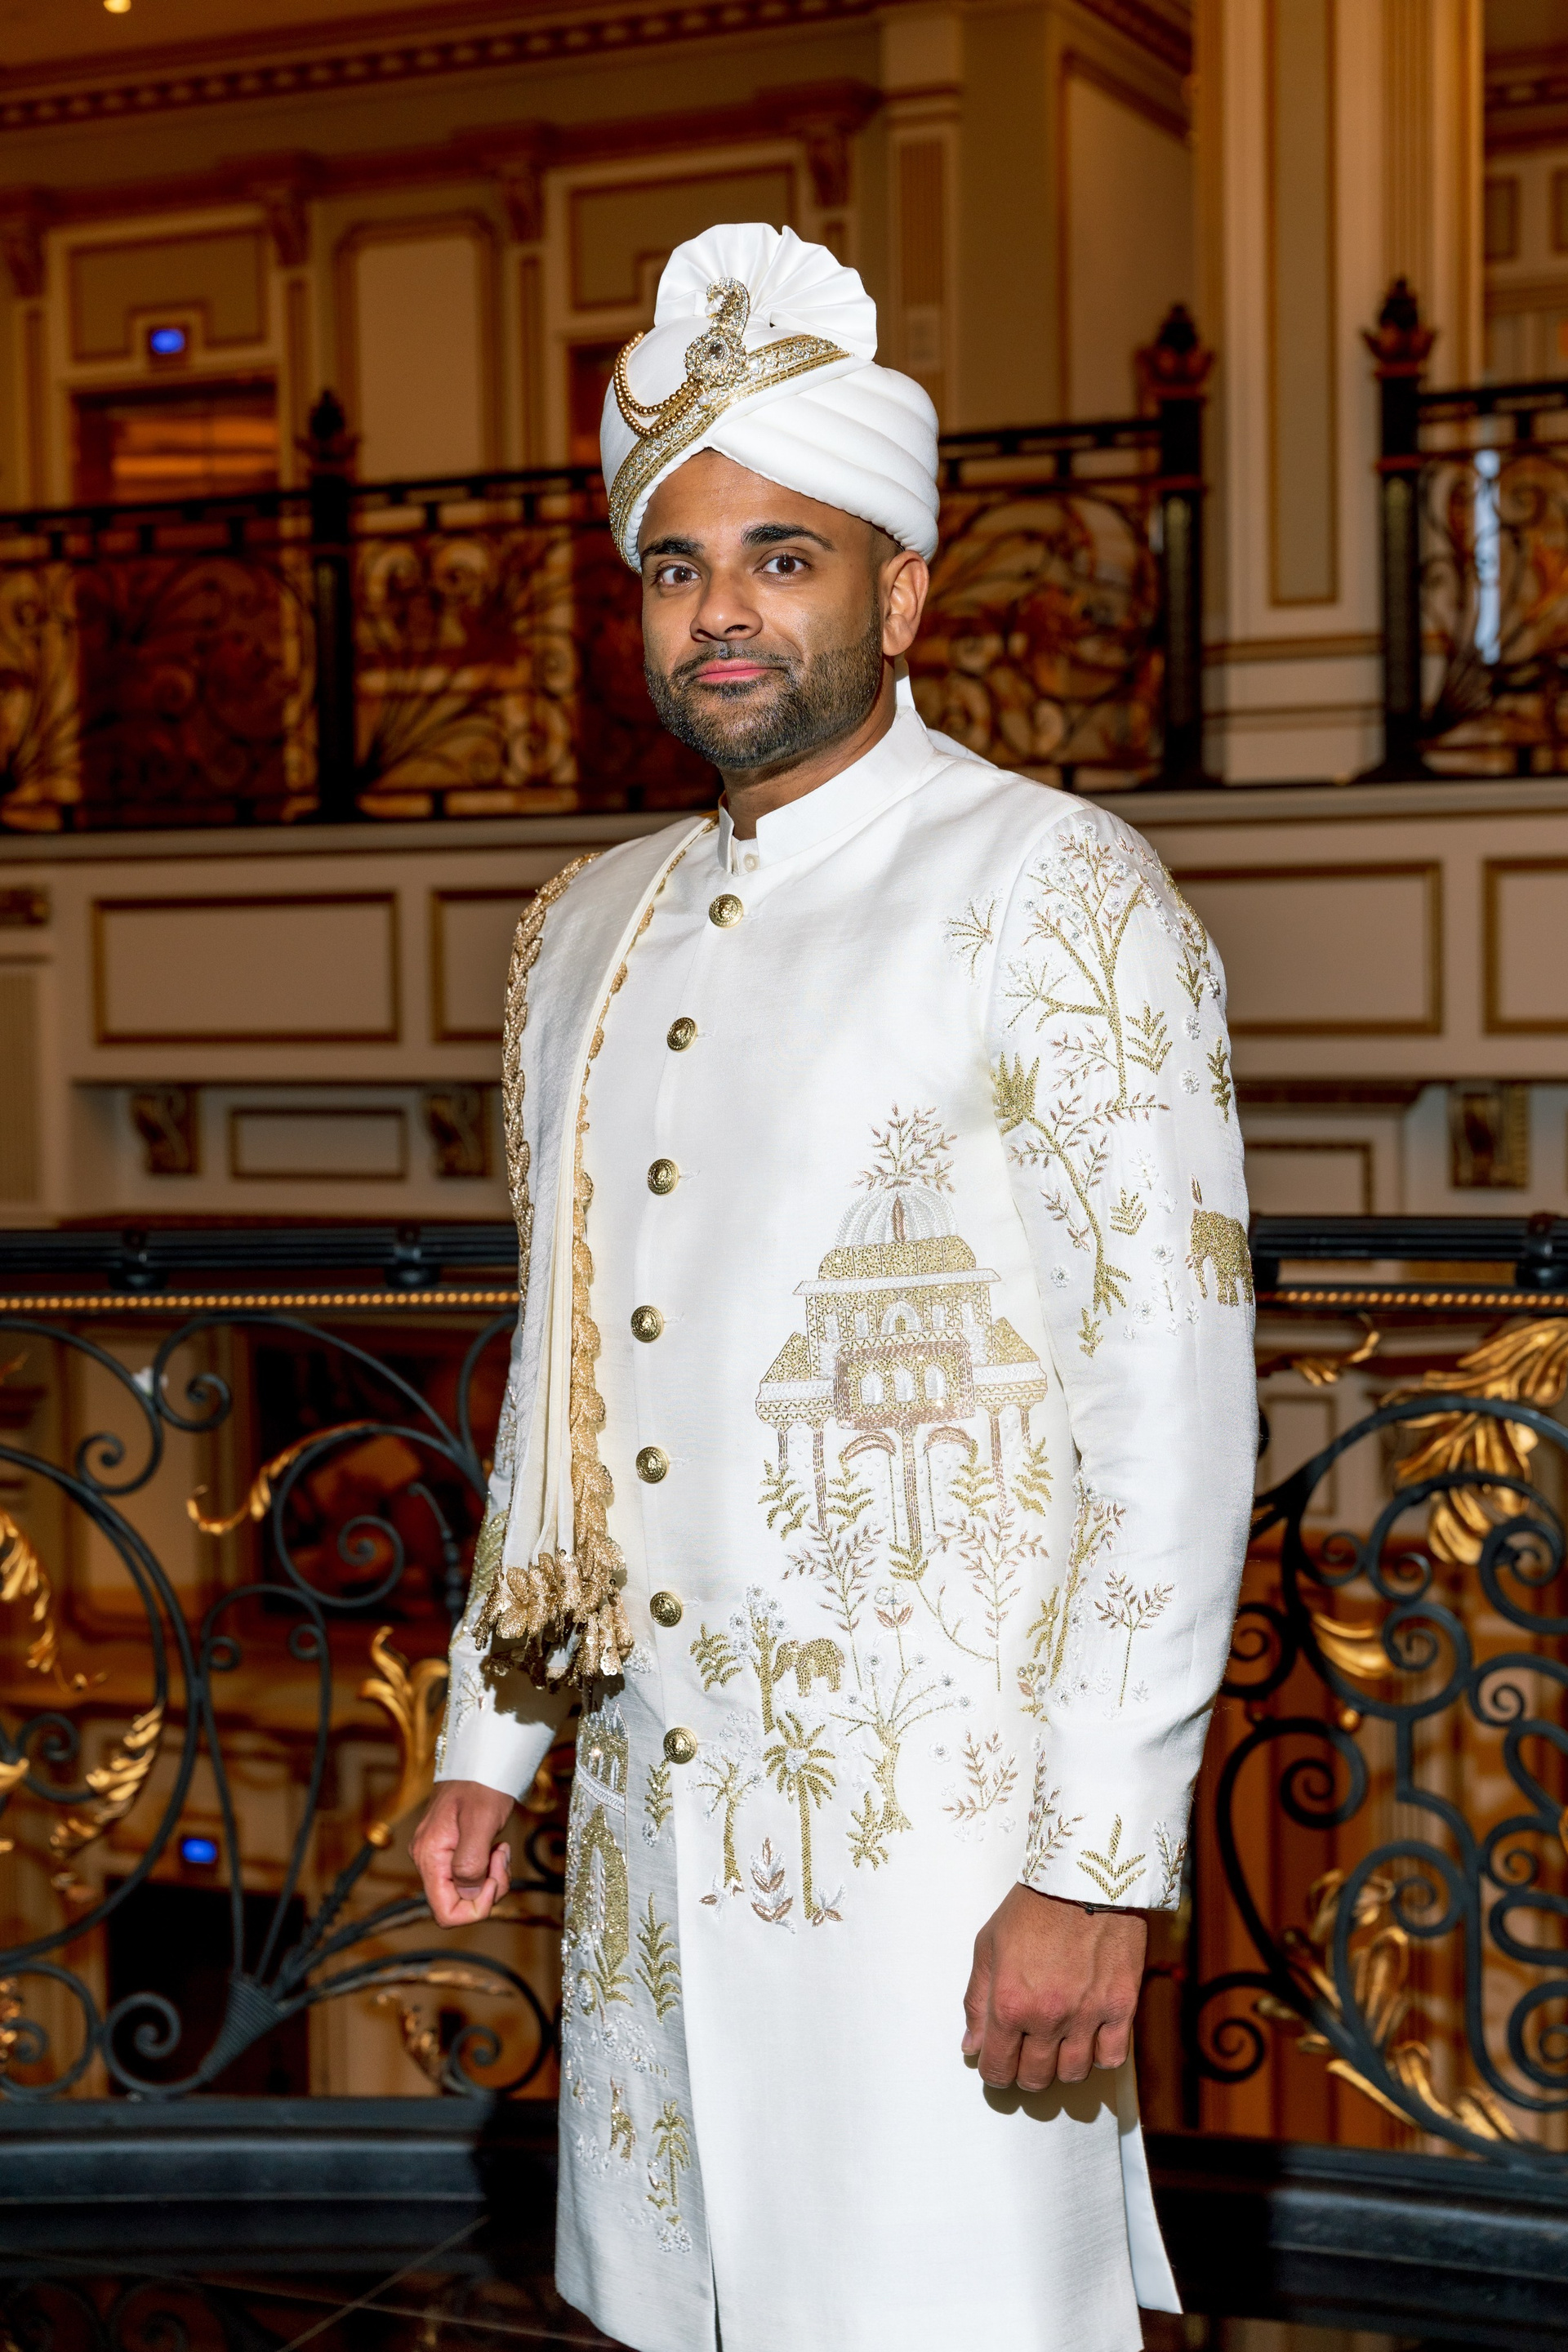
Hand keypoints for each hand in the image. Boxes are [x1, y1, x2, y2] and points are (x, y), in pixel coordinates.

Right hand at [410, 1779, 515, 1925]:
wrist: (482, 1757)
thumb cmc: (482, 1783)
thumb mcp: (481, 1821)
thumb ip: (470, 1863)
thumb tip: (468, 1894)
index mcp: (430, 1857)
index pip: (445, 1913)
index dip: (474, 1909)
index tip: (492, 1881)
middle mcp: (428, 1860)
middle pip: (457, 1903)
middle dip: (487, 1890)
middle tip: (501, 1858)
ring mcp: (438, 1855)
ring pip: (466, 1891)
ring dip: (491, 1877)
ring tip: (501, 1849)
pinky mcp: (450, 1850)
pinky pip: (470, 1875)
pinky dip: (488, 1868)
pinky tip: (496, 1847)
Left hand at [962, 1882, 1147, 2091]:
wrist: (1084, 1877)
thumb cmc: (1032, 1907)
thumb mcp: (987, 1945)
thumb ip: (976, 2000)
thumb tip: (971, 2046)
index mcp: (1008, 2003)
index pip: (997, 2069)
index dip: (994, 2071)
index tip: (997, 2061)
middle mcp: (1047, 2017)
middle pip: (1034, 2077)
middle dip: (1024, 2070)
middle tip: (1026, 2051)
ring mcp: (1087, 2016)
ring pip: (1072, 2074)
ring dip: (1061, 2065)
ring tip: (1057, 2042)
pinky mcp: (1121, 2006)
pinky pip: (1111, 2058)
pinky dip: (1099, 2055)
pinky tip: (1089, 2036)